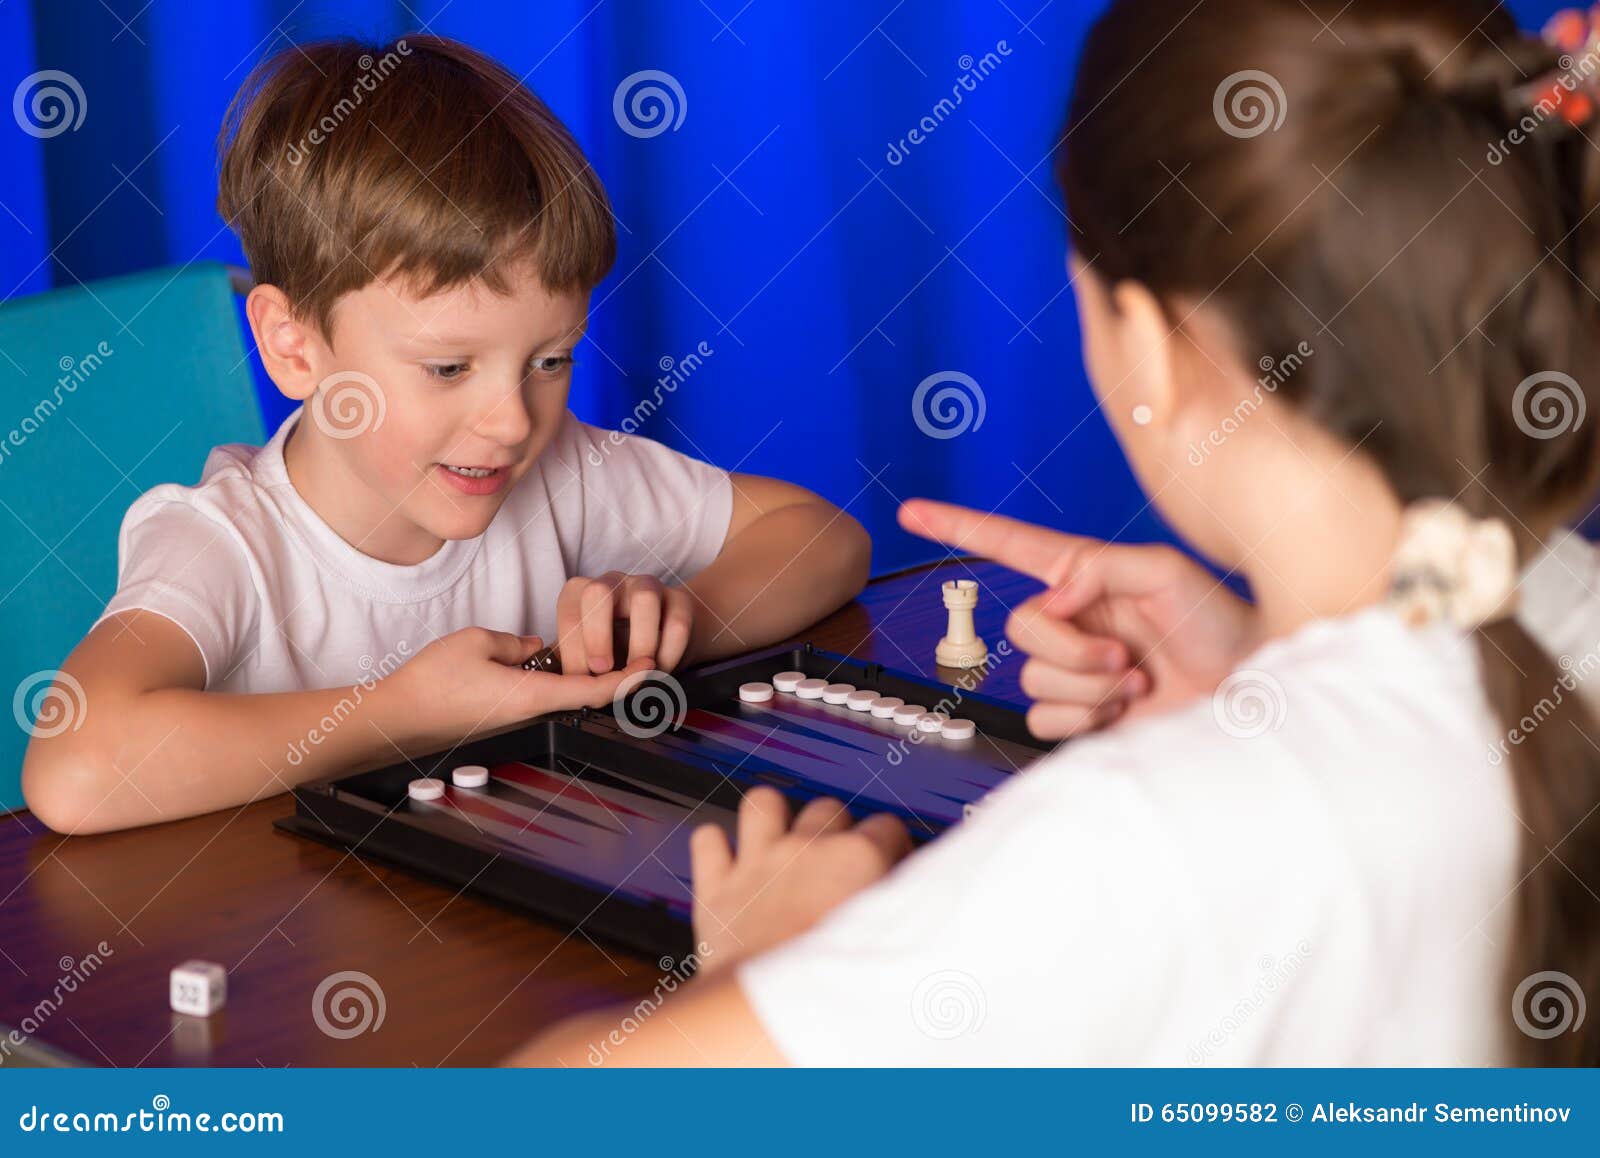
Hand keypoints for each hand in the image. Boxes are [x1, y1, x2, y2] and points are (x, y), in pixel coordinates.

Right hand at [390, 627, 649, 745]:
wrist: (398, 717)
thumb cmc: (433, 680)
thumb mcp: (479, 641)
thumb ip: (517, 642)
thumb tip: (537, 648)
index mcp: (531, 695)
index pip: (592, 690)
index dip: (627, 680)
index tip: (653, 668)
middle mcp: (530, 713)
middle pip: (584, 699)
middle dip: (616, 681)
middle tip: (644, 659)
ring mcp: (517, 720)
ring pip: (563, 700)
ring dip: (588, 683)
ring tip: (615, 660)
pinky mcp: (503, 721)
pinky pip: (540, 702)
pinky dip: (560, 687)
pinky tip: (566, 669)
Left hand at [555, 572, 694, 674]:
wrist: (663, 636)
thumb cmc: (618, 645)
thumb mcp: (591, 651)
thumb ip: (579, 663)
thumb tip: (567, 689)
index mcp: (582, 593)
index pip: (569, 613)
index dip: (571, 649)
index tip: (579, 679)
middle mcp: (613, 582)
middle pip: (598, 593)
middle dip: (597, 635)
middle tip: (602, 670)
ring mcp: (647, 586)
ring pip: (644, 600)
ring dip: (640, 642)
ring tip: (638, 673)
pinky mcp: (680, 599)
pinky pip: (677, 623)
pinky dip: (669, 652)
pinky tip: (661, 670)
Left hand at [689, 788, 911, 974]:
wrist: (771, 1016)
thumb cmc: (835, 991)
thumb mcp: (897, 944)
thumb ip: (905, 909)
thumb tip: (918, 903)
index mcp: (858, 860)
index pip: (887, 826)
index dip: (890, 846)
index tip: (888, 864)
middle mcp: (807, 850)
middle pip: (828, 809)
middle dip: (834, 830)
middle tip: (837, 862)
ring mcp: (758, 863)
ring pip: (763, 803)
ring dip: (771, 818)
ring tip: (780, 838)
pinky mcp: (718, 887)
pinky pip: (707, 841)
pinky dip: (714, 847)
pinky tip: (726, 858)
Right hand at [900, 499, 1259, 738]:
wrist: (1247, 693)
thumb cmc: (1221, 624)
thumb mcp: (1163, 572)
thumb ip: (1098, 568)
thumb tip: (1051, 598)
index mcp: (1083, 577)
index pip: (1008, 546)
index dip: (957, 527)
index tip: (910, 512)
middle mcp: (1070, 622)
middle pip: (1018, 628)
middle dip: (1071, 649)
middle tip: (1124, 659)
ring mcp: (1071, 672)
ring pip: (1031, 679)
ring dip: (1088, 687)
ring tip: (1137, 684)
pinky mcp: (1077, 718)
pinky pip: (1042, 720)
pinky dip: (1084, 720)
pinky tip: (1123, 714)